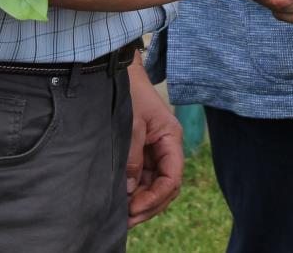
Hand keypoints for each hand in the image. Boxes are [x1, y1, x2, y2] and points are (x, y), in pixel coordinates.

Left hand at [125, 62, 183, 226]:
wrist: (120, 73)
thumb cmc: (130, 92)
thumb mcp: (131, 123)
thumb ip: (132, 156)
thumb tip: (128, 188)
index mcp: (171, 138)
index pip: (172, 178)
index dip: (156, 197)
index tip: (135, 207)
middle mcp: (166, 148)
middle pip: (165, 187)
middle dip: (148, 205)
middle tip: (127, 219)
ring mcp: (154, 151)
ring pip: (153, 185)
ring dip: (140, 201)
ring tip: (121, 216)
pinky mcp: (142, 152)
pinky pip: (142, 178)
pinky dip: (133, 191)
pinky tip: (120, 202)